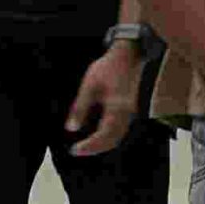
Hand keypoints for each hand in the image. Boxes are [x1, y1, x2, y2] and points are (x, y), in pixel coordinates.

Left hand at [66, 42, 145, 157]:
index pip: (103, 137)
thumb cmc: (111, 67)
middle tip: (79, 150)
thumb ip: (80, 108)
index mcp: (117, 109)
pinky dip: (110, 134)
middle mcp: (128, 114)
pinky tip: (99, 131)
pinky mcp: (133, 108)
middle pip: (113, 140)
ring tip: (87, 144)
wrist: (131, 53)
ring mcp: (133, 112)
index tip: (75, 150)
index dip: (89, 146)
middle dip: (95, 148)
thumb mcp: (90, 85)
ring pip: (119, 135)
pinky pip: (122, 127)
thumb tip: (71, 127)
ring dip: (103, 143)